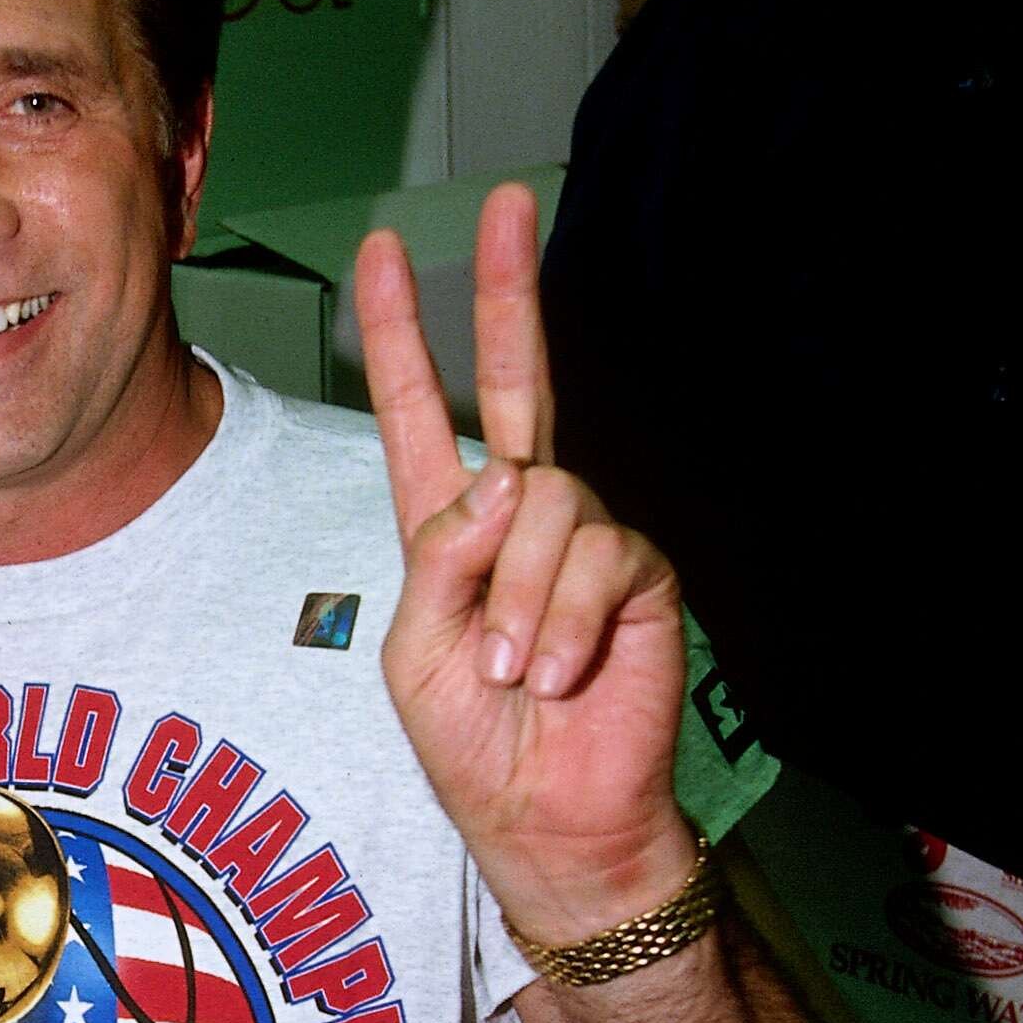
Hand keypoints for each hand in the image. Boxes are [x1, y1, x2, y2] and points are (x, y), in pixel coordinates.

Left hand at [353, 182, 691, 946]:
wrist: (549, 818)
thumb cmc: (477, 745)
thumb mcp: (418, 651)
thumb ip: (440, 560)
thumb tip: (506, 481)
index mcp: (450, 528)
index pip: (421, 412)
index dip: (402, 334)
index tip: (384, 252)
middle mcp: (522, 514)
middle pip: (516, 383)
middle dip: (504, 289)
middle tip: (506, 204)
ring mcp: (584, 537)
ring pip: (545, 504)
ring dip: (516, 601)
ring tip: (512, 672)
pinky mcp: (638, 572)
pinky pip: (593, 556)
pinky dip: (560, 620)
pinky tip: (556, 673)